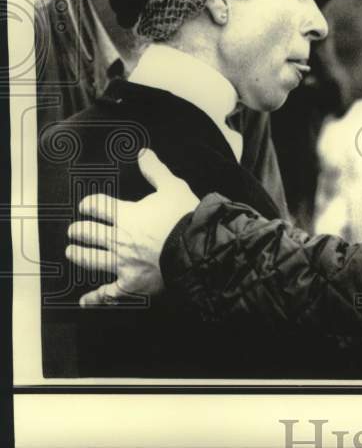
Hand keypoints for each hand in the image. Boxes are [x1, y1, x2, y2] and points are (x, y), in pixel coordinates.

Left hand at [65, 148, 199, 305]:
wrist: (198, 247)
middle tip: (76, 229)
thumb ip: (155, 170)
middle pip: (88, 232)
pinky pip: (109, 292)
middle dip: (79, 229)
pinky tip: (88, 299)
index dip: (89, 204)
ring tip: (72, 251)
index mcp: (126, 215)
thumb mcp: (173, 187)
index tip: (87, 205)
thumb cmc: (186, 218)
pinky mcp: (131, 283)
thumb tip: (143, 154)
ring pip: (90, 259)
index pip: (97, 206)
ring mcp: (122, 263)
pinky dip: (96, 296)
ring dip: (78, 254)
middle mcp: (118, 239)